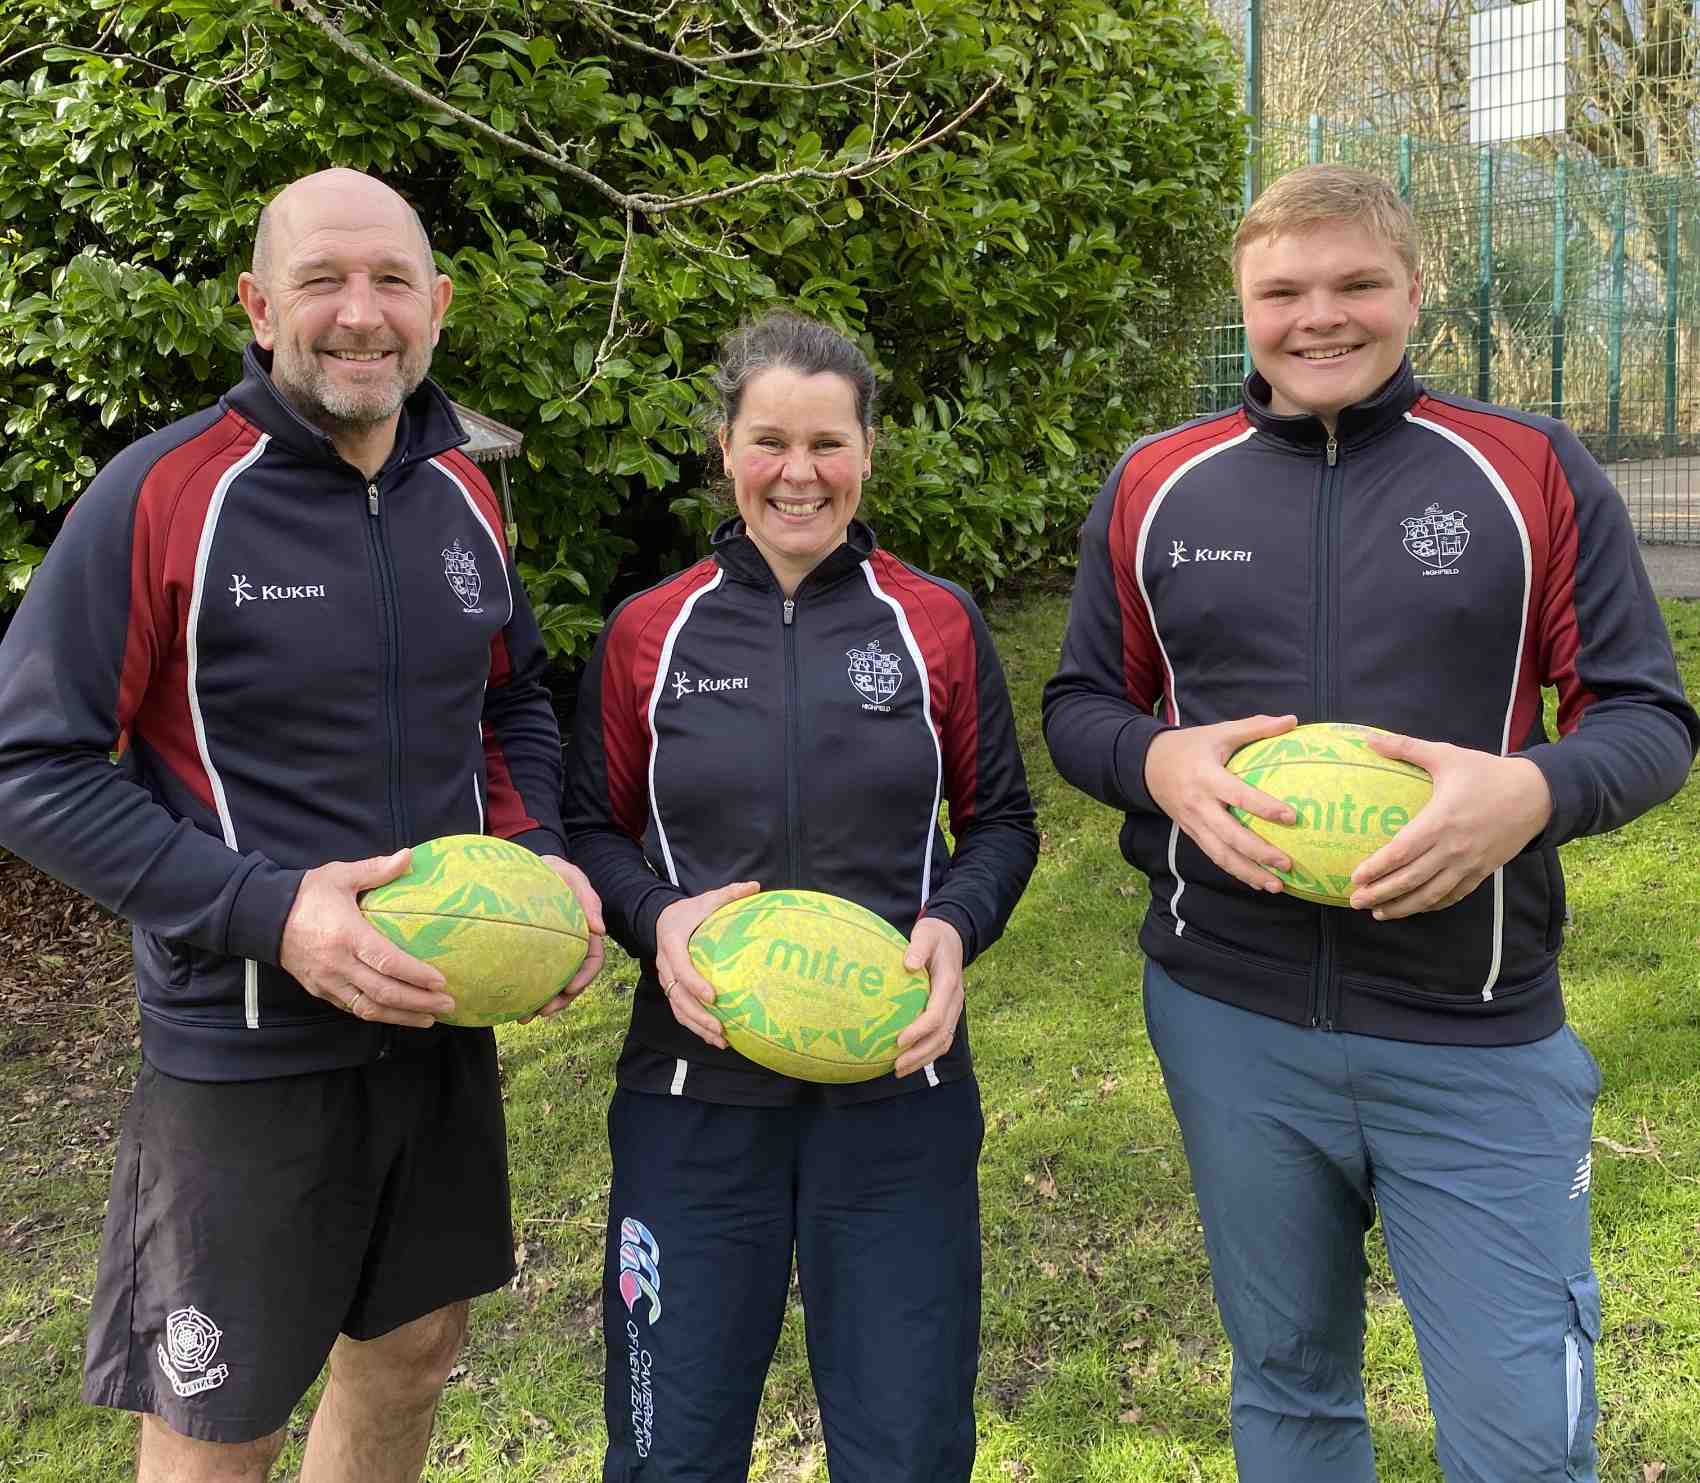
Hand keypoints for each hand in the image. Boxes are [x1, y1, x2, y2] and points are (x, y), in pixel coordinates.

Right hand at [280, 850, 455, 1027]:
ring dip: (402, 1016)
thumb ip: (376, 870)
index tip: (441, 981)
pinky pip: (353, 1008)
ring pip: (369, 1008)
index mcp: (347, 935)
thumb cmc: (306, 894)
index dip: (416, 975)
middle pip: (383, 992)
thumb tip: (408, 857)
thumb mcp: (341, 876)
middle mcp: (338, 964)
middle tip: (447, 1004)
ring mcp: (328, 981)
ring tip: (429, 1018)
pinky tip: (398, 1015)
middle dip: (418, 1002)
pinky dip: (378, 1015)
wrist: (262, 917)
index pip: (387, 962)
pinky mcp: (321, 990)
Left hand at [524, 856, 608, 1019]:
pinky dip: (524, 991)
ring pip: (551, 984)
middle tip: (542, 1012)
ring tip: (523, 1017)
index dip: (584, 978)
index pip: (592, 961)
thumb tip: (600, 930)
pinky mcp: (530, 953)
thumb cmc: (552, 870)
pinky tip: (509, 1002)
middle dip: (560, 1000)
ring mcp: (550, 952)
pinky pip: (531, 975)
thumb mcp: (571, 876)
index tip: (569, 990)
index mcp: (585, 932)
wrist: (526, 868)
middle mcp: (570, 947)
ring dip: (541, 1003)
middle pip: (572, 981)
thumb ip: (589, 898)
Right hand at [654, 881, 760, 1050]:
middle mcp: (665, 966)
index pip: (681, 967)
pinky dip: (695, 1027)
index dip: (694, 983)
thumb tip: (755, 886)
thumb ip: (729, 894)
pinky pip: (680, 1012)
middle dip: (699, 1015)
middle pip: (678, 996)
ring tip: (721, 1040)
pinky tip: (714, 1039)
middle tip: (720, 1027)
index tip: (713, 996)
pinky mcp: (671, 989)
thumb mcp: (706, 900)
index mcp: (673, 944)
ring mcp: (667, 980)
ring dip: (698, 1026)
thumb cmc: (690, 912)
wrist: (662, 919)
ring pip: (678, 1009)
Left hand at [894, 917, 963, 1077]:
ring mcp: (954, 1008)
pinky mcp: (948, 1012)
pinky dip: (927, 1052)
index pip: (936, 1015)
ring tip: (899, 1070)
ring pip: (944, 1041)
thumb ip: (918, 948)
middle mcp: (955, 1000)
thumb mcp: (926, 935)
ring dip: (923, 1058)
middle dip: (920, 1053)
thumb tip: (908, 963)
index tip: (898, 1040)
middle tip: (896, 1065)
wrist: (952, 936)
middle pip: (941, 1035)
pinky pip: (942, 1038)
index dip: (919, 1030)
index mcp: (949, 984)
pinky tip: (908, 1059)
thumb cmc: (934, 936)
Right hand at [1144, 714, 1299, 891]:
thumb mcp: (1218, 732)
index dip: (1263, 807)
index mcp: (1206, 777)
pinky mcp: (1191, 834)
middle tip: (1288, 863)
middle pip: (1230, 835)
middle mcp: (1199, 805)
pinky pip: (1215, 857)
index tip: (1291, 817)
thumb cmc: (1190, 747)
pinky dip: (1236, 872)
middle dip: (1259, 852)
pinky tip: (1258, 882)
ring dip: (1248, 872)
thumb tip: (1292, 721)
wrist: (1147, 765)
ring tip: (1276, 885)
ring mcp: (1193, 823)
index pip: (1237, 795)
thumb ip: (1254, 728)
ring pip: (1221, 855)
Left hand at [1349, 732, 1552, 918]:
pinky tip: (1415, 908)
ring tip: (1379, 913)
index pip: (1401, 852)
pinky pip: (1454, 895)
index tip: (1355, 877)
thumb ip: (1405, 747)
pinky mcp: (1483, 871)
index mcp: (1440, 821)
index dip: (1376, 868)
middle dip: (1380, 894)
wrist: (1536, 794)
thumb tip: (1369, 738)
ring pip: (1431, 894)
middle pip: (1410, 880)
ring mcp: (1469, 864)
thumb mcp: (1446, 755)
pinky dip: (1432, 904)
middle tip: (1355, 900)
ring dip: (1403, 907)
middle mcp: (1453, 848)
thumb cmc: (1486, 773)